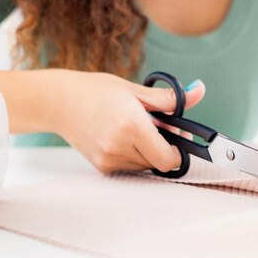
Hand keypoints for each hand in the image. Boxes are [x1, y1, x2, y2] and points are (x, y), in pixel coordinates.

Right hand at [49, 70, 204, 172]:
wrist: (59, 101)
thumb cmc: (96, 91)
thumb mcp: (136, 90)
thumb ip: (169, 98)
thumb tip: (198, 91)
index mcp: (132, 126)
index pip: (168, 158)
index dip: (177, 150)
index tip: (175, 135)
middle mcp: (120, 147)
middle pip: (159, 162)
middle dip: (163, 146)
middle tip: (153, 125)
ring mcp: (109, 159)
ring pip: (145, 166)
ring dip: (148, 151)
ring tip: (133, 128)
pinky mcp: (102, 166)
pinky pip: (130, 166)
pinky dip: (133, 154)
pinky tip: (121, 136)